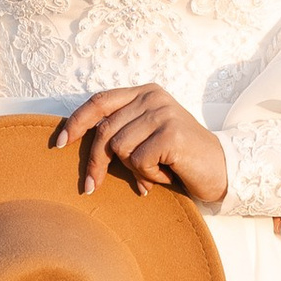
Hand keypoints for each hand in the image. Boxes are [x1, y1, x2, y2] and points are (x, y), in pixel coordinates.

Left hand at [52, 87, 226, 204]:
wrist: (223, 169)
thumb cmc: (180, 158)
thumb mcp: (148, 136)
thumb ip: (121, 131)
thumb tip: (76, 142)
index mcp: (145, 93)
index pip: (99, 101)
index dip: (76, 122)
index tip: (58, 144)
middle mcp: (153, 98)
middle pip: (105, 131)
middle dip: (95, 163)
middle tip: (91, 187)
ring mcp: (163, 114)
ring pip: (120, 148)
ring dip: (134, 170)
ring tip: (155, 173)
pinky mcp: (172, 134)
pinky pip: (139, 161)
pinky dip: (148, 176)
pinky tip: (167, 175)